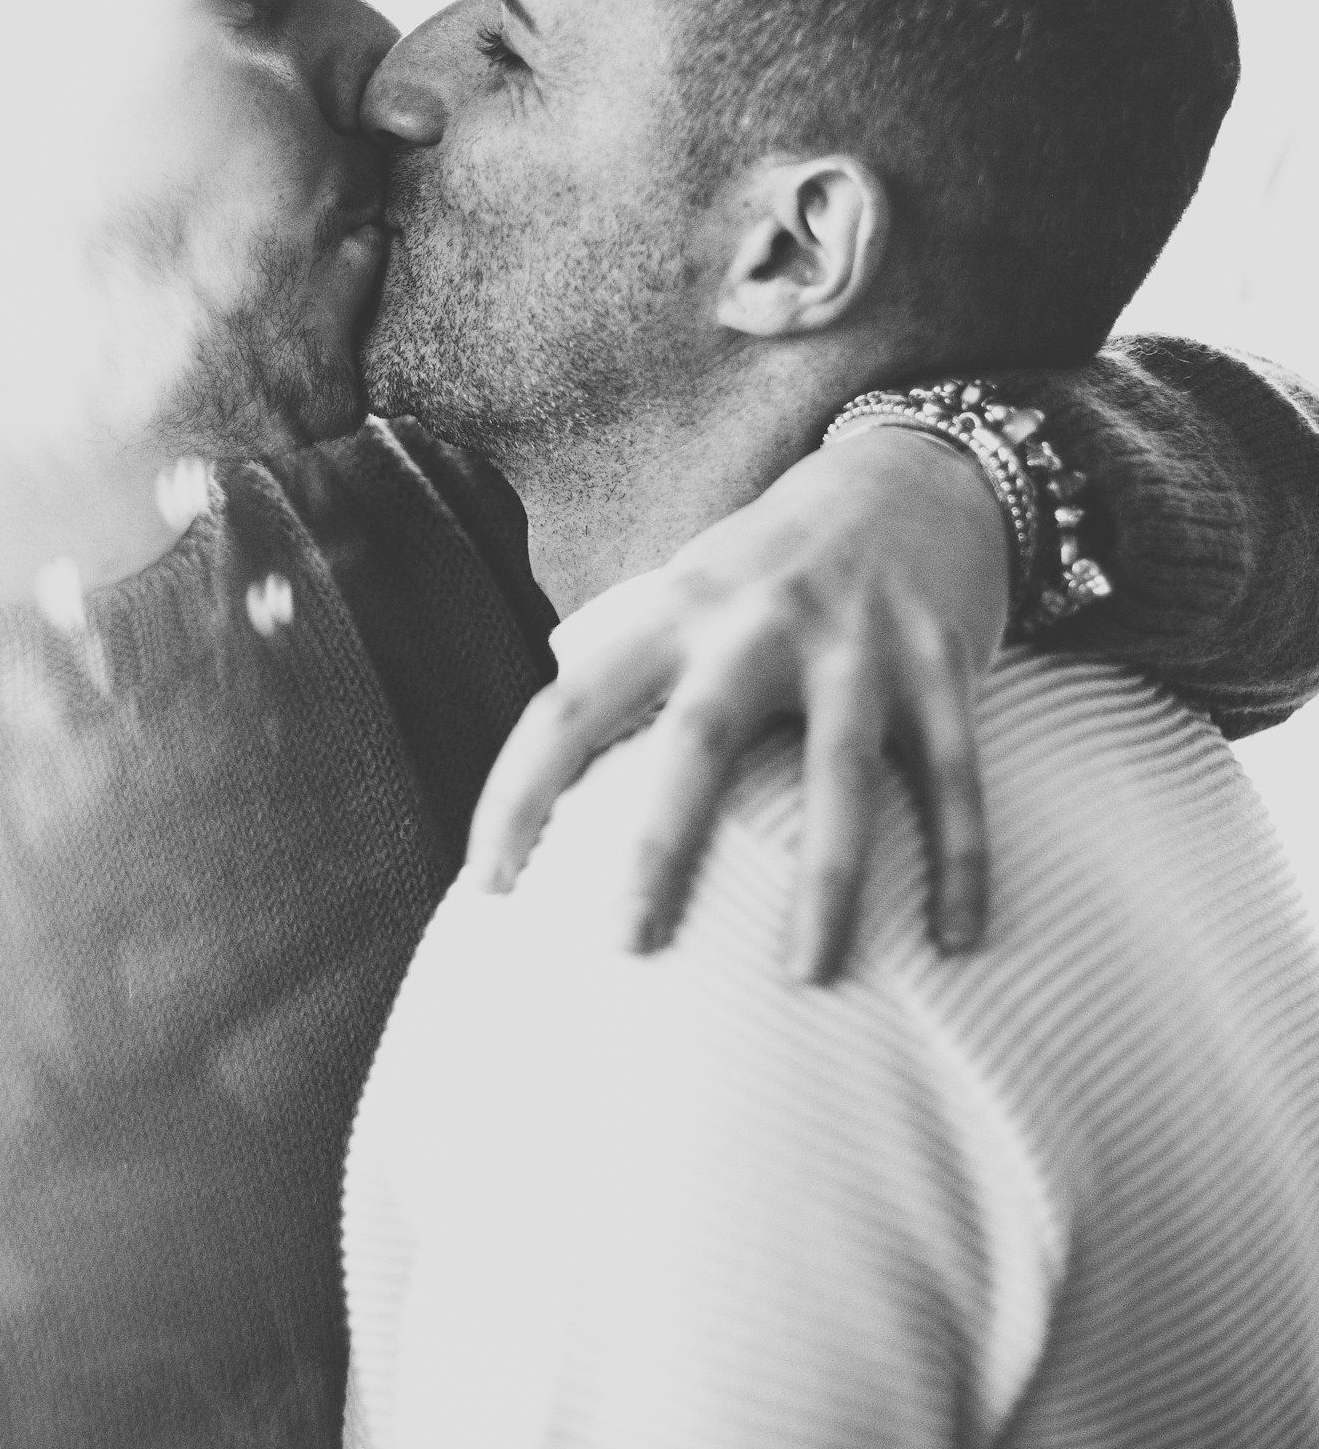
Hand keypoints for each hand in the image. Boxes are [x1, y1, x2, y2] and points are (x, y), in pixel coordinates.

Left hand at [465, 428, 1009, 979]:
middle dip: (661, 845)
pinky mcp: (942, 664)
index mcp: (676, 610)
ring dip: (827, 881)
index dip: (518, 790)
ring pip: (840, 773)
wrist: (913, 472)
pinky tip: (958, 942)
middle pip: (698, 739)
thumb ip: (628, 664)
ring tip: (808, 976)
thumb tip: (544, 772)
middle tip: (631, 946)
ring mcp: (858, 643)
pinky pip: (954, 778)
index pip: (572, 702)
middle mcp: (760, 622)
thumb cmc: (774, 562)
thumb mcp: (688, 589)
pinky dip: (962, 862)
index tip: (487, 884)